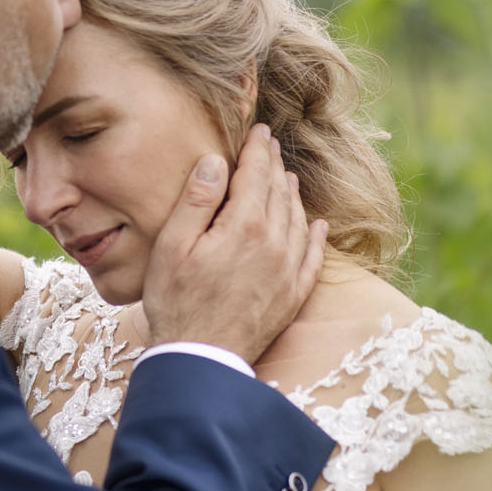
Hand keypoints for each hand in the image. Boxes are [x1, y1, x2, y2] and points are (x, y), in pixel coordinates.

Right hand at [141, 126, 327, 362]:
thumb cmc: (177, 303)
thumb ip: (197, 199)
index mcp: (244, 226)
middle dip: (274, 165)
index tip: (259, 131)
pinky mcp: (292, 297)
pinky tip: (319, 226)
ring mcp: (287, 271)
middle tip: (270, 146)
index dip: (257, 149)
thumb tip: (217, 161)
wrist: (201, 359)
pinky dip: (317, 237)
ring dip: (293, 195)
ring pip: (298, 220)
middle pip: (279, 193)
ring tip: (287, 178)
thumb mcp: (173, 246)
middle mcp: (274, 244)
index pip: (255, 175)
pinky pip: (313, 258)